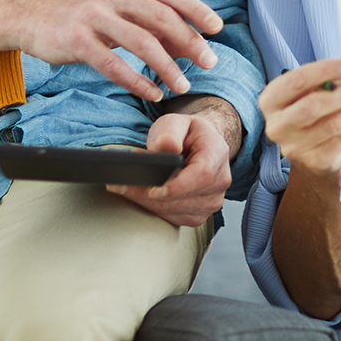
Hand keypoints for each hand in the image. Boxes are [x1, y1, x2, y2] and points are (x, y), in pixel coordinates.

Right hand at [13, 0, 222, 100]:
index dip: (197, 10)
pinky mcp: (76, 40)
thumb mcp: (116, 9)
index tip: (217, 28)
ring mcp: (94, 16)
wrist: (27, 14)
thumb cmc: (79, 14)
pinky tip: (152, 92)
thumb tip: (189, 44)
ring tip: (182, 85)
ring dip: (167, 66)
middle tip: (209, 63)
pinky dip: (137, 80)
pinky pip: (113, 64)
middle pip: (162, 17)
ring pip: (141, 42)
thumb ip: (149, 22)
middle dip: (190, 41)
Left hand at [106, 110, 232, 226]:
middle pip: (184, 199)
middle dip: (148, 195)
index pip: (200, 176)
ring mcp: (212, 201)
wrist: (201, 146)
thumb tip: (166, 146)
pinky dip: (154, 210)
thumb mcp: (176, 122)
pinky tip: (141, 198)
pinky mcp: (200, 214)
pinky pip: (174, 218)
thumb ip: (170, 131)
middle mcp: (220, 181)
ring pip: (175, 211)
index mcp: (217, 154)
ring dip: (148, 203)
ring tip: (126, 188)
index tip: (152, 190)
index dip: (176, 186)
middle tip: (120, 186)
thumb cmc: (187, 134)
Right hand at [258, 58, 340, 177]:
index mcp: (270, 100)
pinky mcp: (315, 160)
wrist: (311, 157)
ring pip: (333, 123)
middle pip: (313, 105)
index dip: (326, 71)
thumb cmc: (311, 113)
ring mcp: (295, 146)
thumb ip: (322, 83)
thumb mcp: (307, 94)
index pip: (296, 81)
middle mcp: (277, 125)